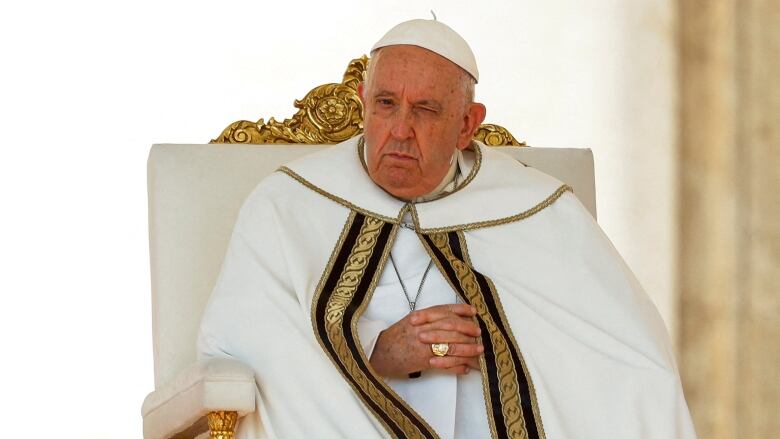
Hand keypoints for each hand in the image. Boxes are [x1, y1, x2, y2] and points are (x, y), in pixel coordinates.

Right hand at [369, 304, 483, 378]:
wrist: (378, 353)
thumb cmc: (395, 337)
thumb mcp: (410, 321)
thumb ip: (427, 317)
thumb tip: (450, 316)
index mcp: (419, 317)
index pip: (444, 310)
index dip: (461, 310)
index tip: (473, 312)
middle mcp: (422, 329)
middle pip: (451, 326)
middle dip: (468, 329)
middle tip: (478, 332)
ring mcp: (423, 345)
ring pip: (451, 345)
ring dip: (468, 348)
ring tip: (478, 350)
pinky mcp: (423, 361)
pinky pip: (445, 364)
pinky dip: (457, 366)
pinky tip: (465, 368)